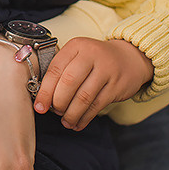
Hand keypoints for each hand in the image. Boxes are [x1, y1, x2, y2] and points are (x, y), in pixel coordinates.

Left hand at [35, 38, 152, 129]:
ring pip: (83, 97)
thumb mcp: (78, 56)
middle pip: (69, 83)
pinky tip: (78, 123)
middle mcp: (91, 55)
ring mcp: (106, 70)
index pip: (55, 69)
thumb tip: (43, 98)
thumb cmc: (96, 60)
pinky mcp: (117, 85)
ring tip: (66, 121)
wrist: (129, 58)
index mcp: (76, 46)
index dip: (45, 90)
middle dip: (58, 102)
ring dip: (71, 113)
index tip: (39, 106)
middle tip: (55, 112)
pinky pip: (97, 105)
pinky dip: (85, 118)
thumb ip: (62, 71)